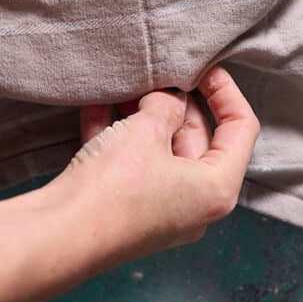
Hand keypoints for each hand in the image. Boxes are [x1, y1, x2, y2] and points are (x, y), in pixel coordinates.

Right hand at [54, 66, 259, 261]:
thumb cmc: (115, 187)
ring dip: (143, 114)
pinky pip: (130, 162)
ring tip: (126, 83)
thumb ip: (166, 105)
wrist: (62, 233)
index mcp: (215, 188)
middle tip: (157, 72)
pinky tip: (98, 103)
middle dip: (176, 101)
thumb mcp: (147, 129)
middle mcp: (194, 204)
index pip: (240, 130)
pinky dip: (118, 132)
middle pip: (198, 138)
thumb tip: (170, 98)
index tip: (203, 68)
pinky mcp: (127, 208)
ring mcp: (159, 208)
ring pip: (160, 149)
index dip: (225, 91)